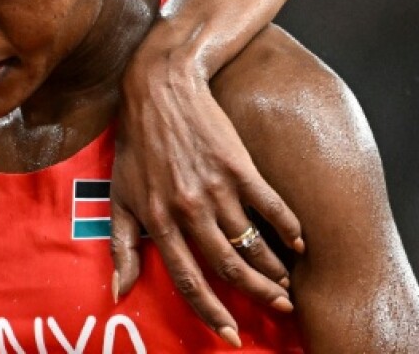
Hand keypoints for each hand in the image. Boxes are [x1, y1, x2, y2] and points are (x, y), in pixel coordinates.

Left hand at [110, 22, 303, 345]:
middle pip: (228, 266)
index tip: (232, 334)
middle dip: (257, 295)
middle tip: (279, 310)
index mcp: (158, 219)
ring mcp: (215, 187)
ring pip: (252, 242)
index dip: (211, 312)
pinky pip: (270, 205)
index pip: (188, 280)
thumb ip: (121, 246)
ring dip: (274, 269)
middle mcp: (188, 208)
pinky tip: (299, 243)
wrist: (160, 90)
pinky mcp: (238, 165)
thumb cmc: (136, 145)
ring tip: (288, 285)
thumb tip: (119, 291)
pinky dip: (289, 227)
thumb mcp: (119, 194)